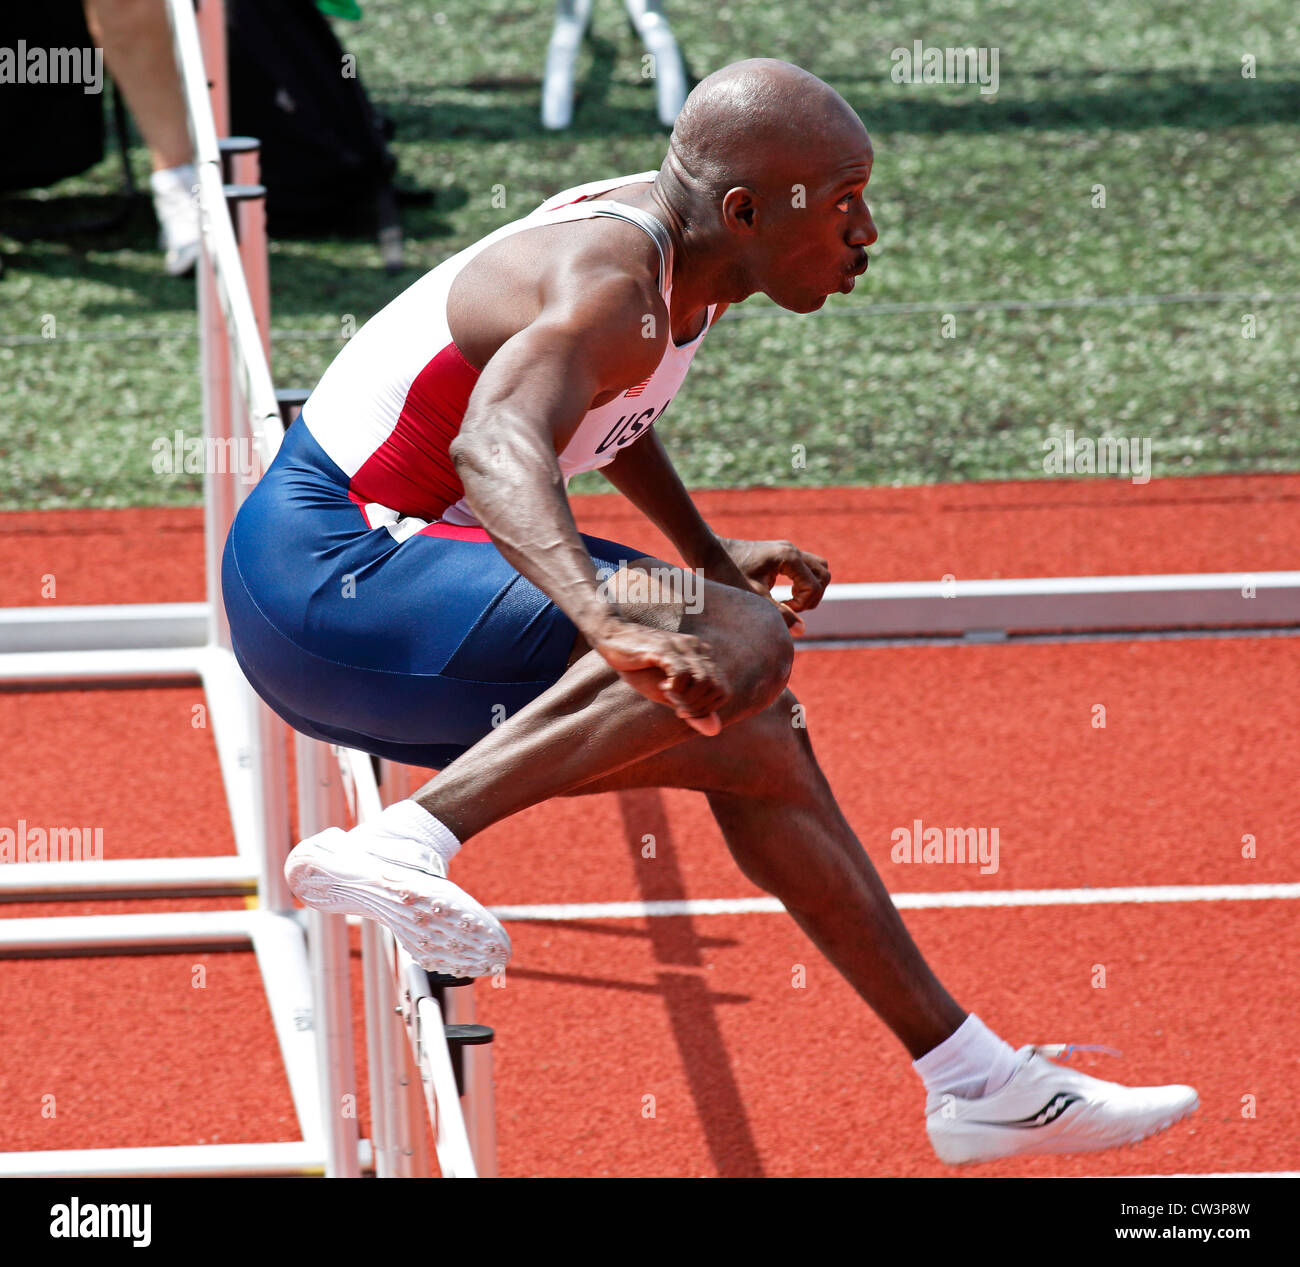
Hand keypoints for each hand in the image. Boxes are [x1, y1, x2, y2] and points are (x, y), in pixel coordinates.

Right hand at [591, 619, 725, 735]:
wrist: (613, 639)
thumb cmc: (640, 666)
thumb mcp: (668, 694)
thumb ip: (692, 709)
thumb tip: (715, 730)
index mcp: (703, 659)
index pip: (723, 692)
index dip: (706, 709)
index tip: (683, 710)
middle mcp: (698, 650)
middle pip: (717, 689)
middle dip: (697, 707)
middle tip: (676, 706)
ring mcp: (683, 648)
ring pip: (704, 682)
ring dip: (686, 699)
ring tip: (668, 695)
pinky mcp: (665, 649)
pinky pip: (682, 674)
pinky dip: (675, 688)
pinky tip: (662, 687)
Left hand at [709, 538, 830, 634]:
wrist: (710, 552)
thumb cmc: (727, 573)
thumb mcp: (753, 597)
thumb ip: (778, 613)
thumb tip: (802, 630)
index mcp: (788, 557)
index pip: (814, 586)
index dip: (802, 604)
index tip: (781, 608)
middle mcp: (792, 550)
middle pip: (823, 575)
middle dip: (812, 596)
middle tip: (789, 607)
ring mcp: (788, 550)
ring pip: (818, 569)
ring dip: (810, 588)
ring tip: (789, 601)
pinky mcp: (782, 554)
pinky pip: (806, 568)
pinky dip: (802, 583)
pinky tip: (782, 594)